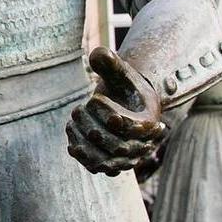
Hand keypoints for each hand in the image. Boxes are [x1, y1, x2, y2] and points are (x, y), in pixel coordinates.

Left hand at [66, 47, 164, 176]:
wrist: (125, 108)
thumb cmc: (124, 88)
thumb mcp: (121, 73)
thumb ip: (111, 63)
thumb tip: (98, 54)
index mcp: (151, 122)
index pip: (132, 126)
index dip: (109, 113)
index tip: (93, 98)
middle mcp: (143, 145)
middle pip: (119, 146)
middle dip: (94, 127)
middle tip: (77, 109)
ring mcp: (128, 159)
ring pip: (107, 161)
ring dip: (85, 143)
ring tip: (71, 123)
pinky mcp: (112, 166)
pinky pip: (98, 168)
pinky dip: (84, 157)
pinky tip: (71, 144)